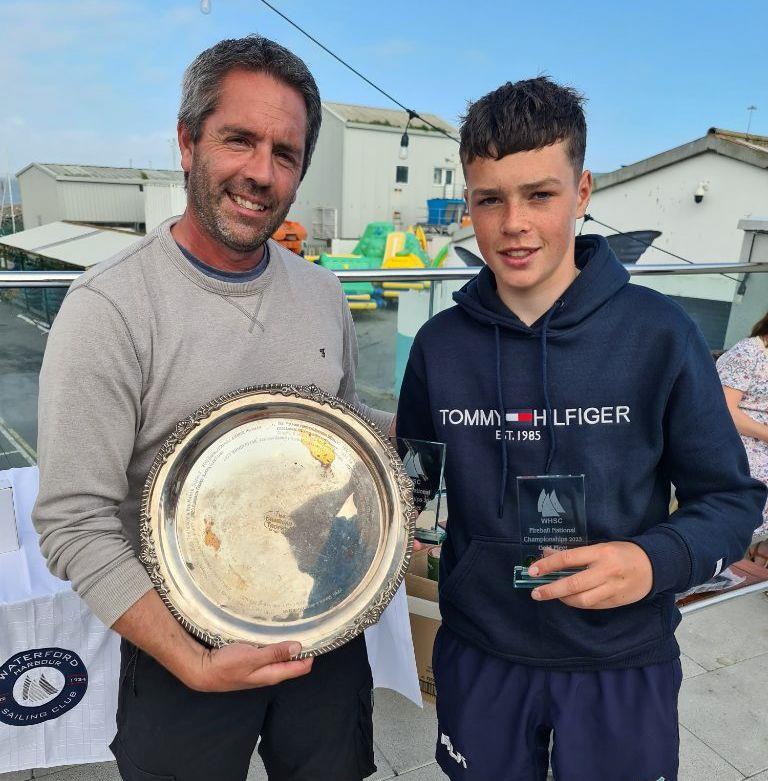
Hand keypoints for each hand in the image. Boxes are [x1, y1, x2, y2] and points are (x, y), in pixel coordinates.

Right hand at [188, 641, 312, 691]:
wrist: (202, 671)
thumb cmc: (226, 665)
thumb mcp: (252, 658)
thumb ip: (274, 653)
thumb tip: (298, 648)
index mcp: (271, 675)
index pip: (299, 668)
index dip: (309, 656)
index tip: (318, 641)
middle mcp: (267, 674)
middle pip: (290, 664)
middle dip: (301, 651)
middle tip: (310, 633)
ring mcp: (258, 669)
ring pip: (279, 659)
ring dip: (287, 648)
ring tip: (295, 632)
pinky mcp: (250, 663)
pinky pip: (268, 655)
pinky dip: (274, 646)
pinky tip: (274, 635)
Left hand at [528, 542, 652, 608]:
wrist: (653, 565)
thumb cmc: (621, 552)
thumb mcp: (599, 546)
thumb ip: (575, 553)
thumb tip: (547, 554)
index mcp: (600, 552)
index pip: (568, 559)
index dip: (548, 565)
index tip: (533, 570)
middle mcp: (606, 571)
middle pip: (573, 584)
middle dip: (551, 590)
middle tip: (536, 593)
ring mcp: (612, 588)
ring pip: (582, 600)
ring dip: (564, 599)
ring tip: (552, 595)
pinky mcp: (616, 602)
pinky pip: (592, 605)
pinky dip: (578, 603)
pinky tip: (570, 599)